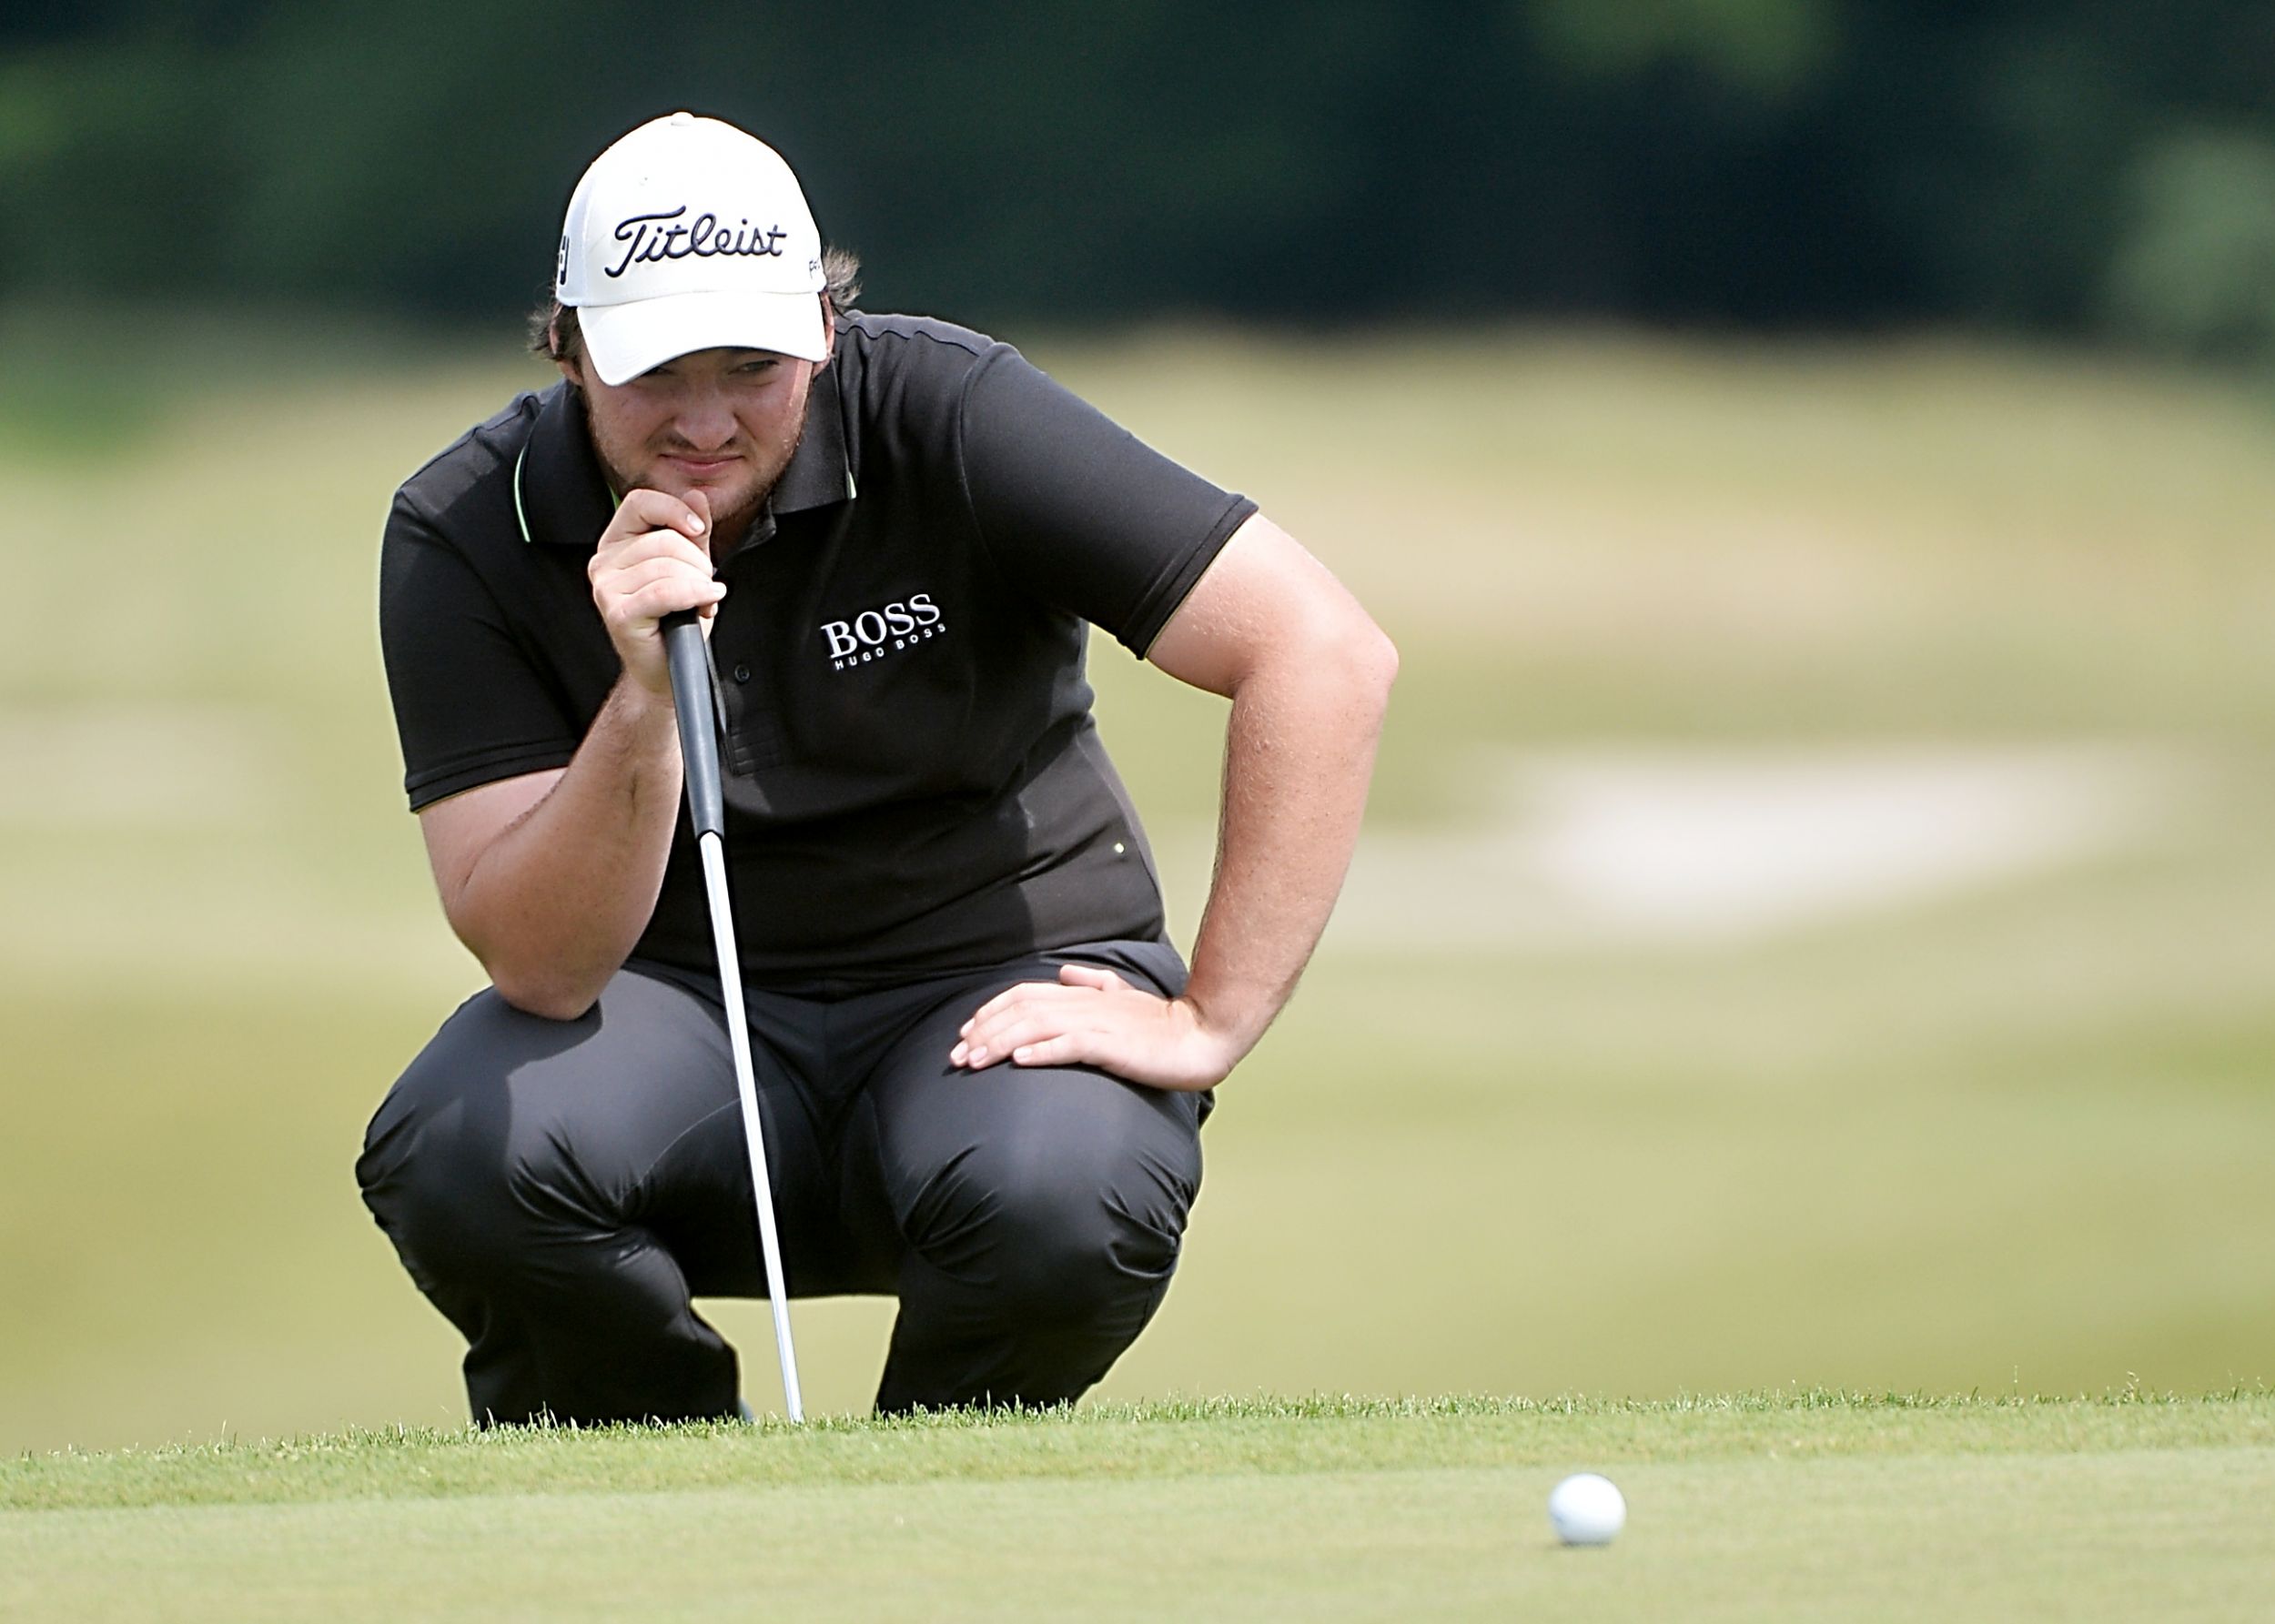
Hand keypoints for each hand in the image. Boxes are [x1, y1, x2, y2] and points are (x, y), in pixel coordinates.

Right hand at [587, 488, 723, 695]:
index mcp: (617, 543)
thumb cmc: (675, 620)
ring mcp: (606, 588)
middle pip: (664, 539)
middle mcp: (604, 562)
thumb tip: (698, 495)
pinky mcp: (618, 613)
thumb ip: (693, 532)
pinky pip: (665, 592)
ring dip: (698, 584)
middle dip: (697, 563)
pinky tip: (708, 602)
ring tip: (700, 600)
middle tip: (703, 586)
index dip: (674, 510)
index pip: (640, 502)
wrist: (667, 667)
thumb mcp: (689, 567)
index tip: (697, 530)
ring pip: (668, 566)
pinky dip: (695, 595)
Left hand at [950, 964, 1239, 1091]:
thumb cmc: (1162, 1024)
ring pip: (1036, 1027)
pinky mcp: (1113, 1045)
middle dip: (983, 1031)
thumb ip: (1094, 982)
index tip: (966, 1033)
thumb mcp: (1124, 996)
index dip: (991, 1011)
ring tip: (975, 1061)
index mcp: (1083, 994)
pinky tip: (1019, 1061)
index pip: (1023, 995)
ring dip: (1000, 1044)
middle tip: (956, 1056)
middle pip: (1021, 1010)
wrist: (1201, 1035)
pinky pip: (1071, 1047)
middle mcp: (1084, 1004)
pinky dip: (1041, 1052)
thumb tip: (1066, 973)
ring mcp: (1098, 1023)